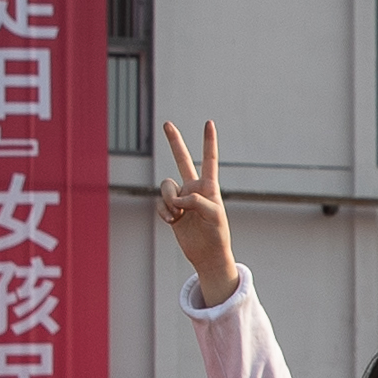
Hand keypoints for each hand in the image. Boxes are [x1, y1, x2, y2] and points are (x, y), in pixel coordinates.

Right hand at [156, 119, 239, 299]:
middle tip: (167, 124)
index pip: (209, 160)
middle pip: (182, 160)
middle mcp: (194, 188)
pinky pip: (160, 203)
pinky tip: (173, 221)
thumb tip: (177, 199)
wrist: (207, 255)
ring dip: (169, 200)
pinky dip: (164, 211)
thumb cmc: (217, 234)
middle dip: (174, 142)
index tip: (208, 123)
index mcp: (209, 186)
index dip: (208, 142)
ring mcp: (181, 199)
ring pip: (166, 187)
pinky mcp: (171, 211)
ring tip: (178, 214)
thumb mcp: (214, 215)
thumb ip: (197, 201)